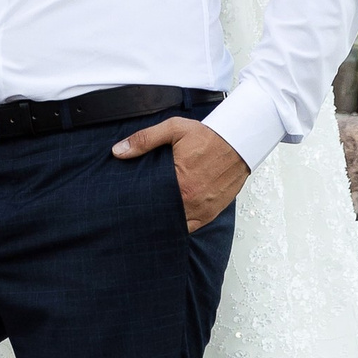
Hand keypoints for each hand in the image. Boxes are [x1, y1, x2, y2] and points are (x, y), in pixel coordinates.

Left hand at [111, 114, 248, 230]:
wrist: (240, 142)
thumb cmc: (208, 136)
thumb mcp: (173, 129)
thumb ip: (144, 140)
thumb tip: (117, 151)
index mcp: (179, 182)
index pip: (150, 201)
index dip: (137, 204)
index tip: (127, 204)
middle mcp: (190, 200)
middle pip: (162, 215)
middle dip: (148, 215)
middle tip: (134, 214)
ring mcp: (202, 209)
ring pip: (175, 225)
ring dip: (163, 222)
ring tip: (148, 221)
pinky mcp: (211, 213)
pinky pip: (191, 228)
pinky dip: (180, 226)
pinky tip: (169, 223)